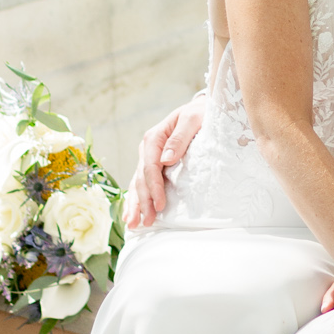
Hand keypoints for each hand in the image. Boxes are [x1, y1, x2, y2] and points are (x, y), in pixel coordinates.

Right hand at [124, 98, 204, 226]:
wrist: (200, 110)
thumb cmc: (199, 114)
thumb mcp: (192, 119)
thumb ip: (180, 137)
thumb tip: (166, 158)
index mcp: (155, 137)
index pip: (150, 167)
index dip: (154, 187)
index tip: (160, 205)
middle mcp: (147, 149)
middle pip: (141, 179)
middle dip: (143, 202)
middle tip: (147, 222)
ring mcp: (148, 157)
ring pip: (137, 184)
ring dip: (135, 204)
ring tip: (133, 224)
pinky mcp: (153, 165)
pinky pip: (142, 183)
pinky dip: (136, 199)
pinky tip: (132, 214)